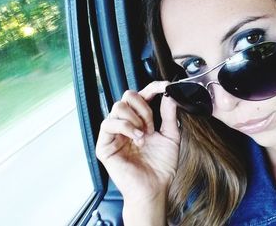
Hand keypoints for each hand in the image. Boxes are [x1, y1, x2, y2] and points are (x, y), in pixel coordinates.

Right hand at [96, 81, 180, 203]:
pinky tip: (137, 138)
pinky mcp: (104, 145)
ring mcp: (114, 134)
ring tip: (144, 135)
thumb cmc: (161, 167)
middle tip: (152, 126)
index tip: (166, 87)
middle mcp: (126, 124)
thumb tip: (169, 95)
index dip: (153, 87)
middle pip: (127, 96)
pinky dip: (125, 126)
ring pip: (118, 106)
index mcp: (140, 121)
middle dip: (143, 107)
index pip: (141, 96)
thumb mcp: (171, 137)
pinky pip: (108, 123)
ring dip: (135, 118)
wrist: (155, 188)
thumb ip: (169, 115)